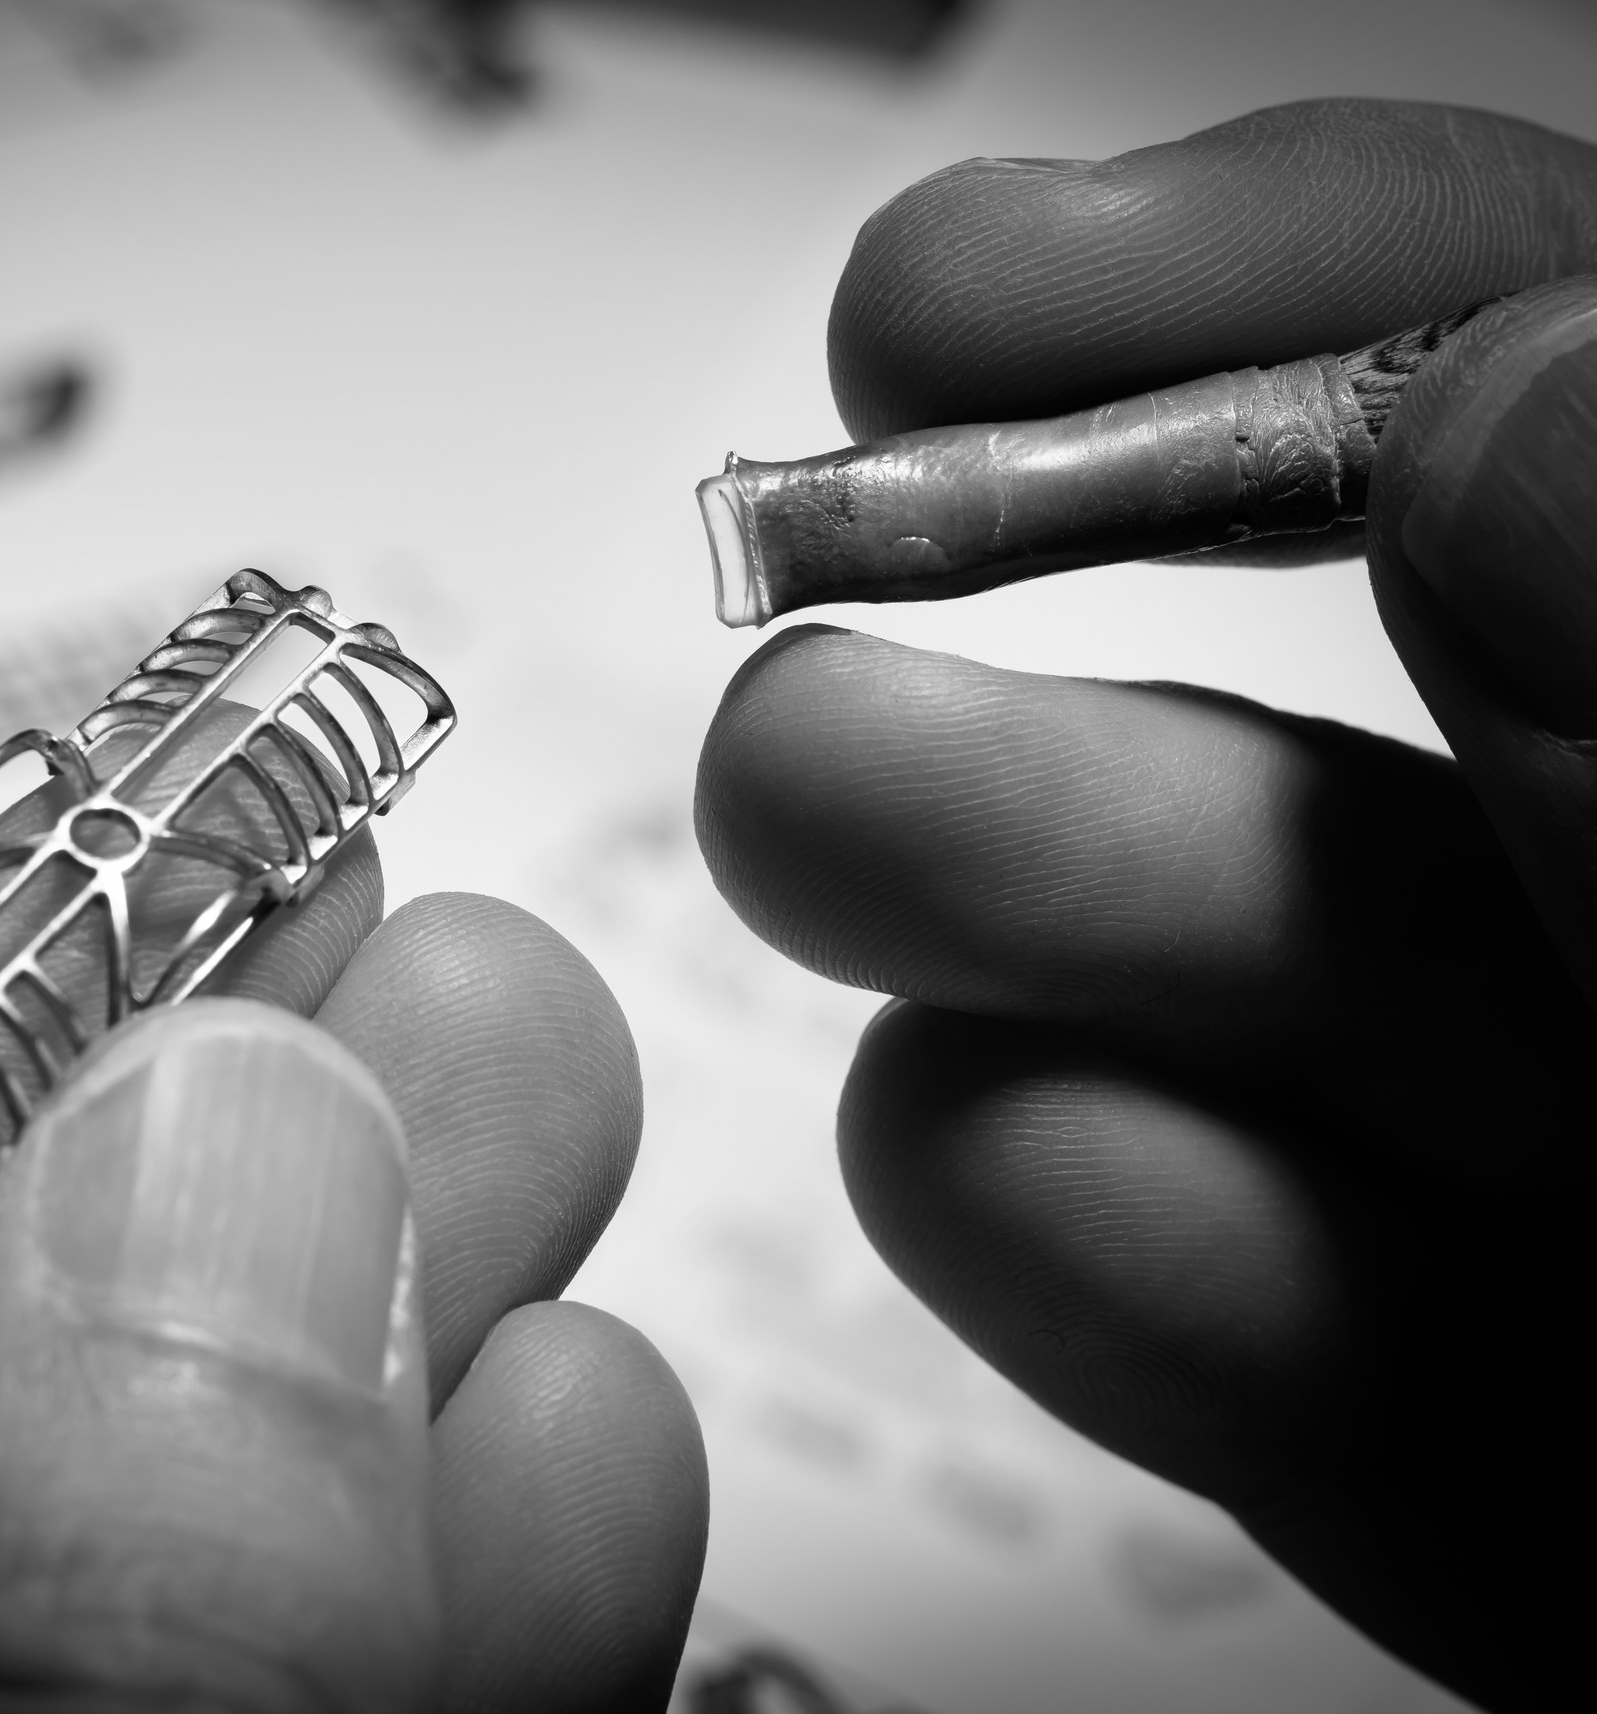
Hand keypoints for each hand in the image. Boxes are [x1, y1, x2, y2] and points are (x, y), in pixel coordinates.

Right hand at [695, 99, 1596, 1711]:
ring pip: (1465, 1099)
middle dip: (1132, 639)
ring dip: (1104, 959)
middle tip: (821, 590)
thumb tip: (1542, 407)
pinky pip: (1488, 1431)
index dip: (1360, 301)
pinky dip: (1233, 1307)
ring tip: (821, 833)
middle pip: (1546, 755)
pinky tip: (1012, 1173)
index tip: (1003, 278)